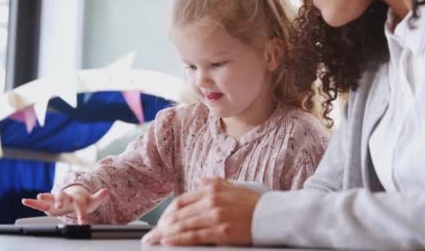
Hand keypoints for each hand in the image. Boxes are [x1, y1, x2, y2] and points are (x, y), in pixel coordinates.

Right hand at [21, 185, 108, 223]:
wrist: (74, 198)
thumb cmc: (83, 201)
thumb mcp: (92, 201)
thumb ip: (99, 197)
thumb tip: (107, 191)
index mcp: (77, 199)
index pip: (80, 206)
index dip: (82, 214)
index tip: (83, 222)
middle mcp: (65, 198)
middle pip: (63, 197)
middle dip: (61, 201)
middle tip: (60, 205)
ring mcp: (56, 200)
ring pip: (51, 198)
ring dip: (45, 197)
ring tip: (39, 196)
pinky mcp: (48, 205)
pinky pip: (40, 204)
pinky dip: (32, 202)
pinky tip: (25, 201)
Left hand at [141, 178, 261, 245]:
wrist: (273, 215)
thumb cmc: (254, 203)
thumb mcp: (233, 186)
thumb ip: (214, 184)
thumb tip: (200, 183)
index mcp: (213, 188)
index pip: (182, 200)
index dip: (167, 213)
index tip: (161, 221)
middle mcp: (212, 200)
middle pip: (178, 213)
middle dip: (162, 226)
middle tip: (151, 235)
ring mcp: (216, 216)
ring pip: (183, 225)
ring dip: (166, 234)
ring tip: (155, 241)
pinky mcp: (222, 231)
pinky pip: (195, 236)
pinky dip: (179, 239)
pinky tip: (169, 242)